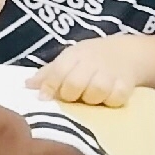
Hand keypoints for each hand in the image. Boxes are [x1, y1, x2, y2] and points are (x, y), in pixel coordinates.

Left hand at [28, 36, 145, 106]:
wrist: (128, 53)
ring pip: (96, 92)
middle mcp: (92, 62)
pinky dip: (111, 101)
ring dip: (90, 99)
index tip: (44, 99)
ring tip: (90, 98)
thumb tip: (26, 86)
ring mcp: (111, 72)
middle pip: (75, 83)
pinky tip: (108, 99)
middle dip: (70, 95)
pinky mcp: (127, 84)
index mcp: (75, 55)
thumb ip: (49, 73)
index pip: (58, 71)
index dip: (50, 86)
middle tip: (72, 98)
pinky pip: (116, 98)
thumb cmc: (91, 59)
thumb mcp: (70, 59)